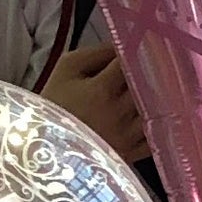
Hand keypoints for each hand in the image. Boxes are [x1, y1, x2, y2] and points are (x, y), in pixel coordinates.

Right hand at [42, 43, 148, 163]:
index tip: (142, 47)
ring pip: (157, 110)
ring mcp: (128, 137)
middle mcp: (119, 114)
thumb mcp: (66, 70)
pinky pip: (155, 136)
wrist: (43, 149)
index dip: (139, 53)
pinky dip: (158, 124)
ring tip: (156, 89)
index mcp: (102, 90)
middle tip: (155, 65)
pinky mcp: (131, 155)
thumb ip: (96, 54)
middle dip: (151, 74)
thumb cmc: (54, 105)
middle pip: (149, 86)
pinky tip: (154, 114)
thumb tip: (123, 46)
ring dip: (157, 98)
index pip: (133, 64)